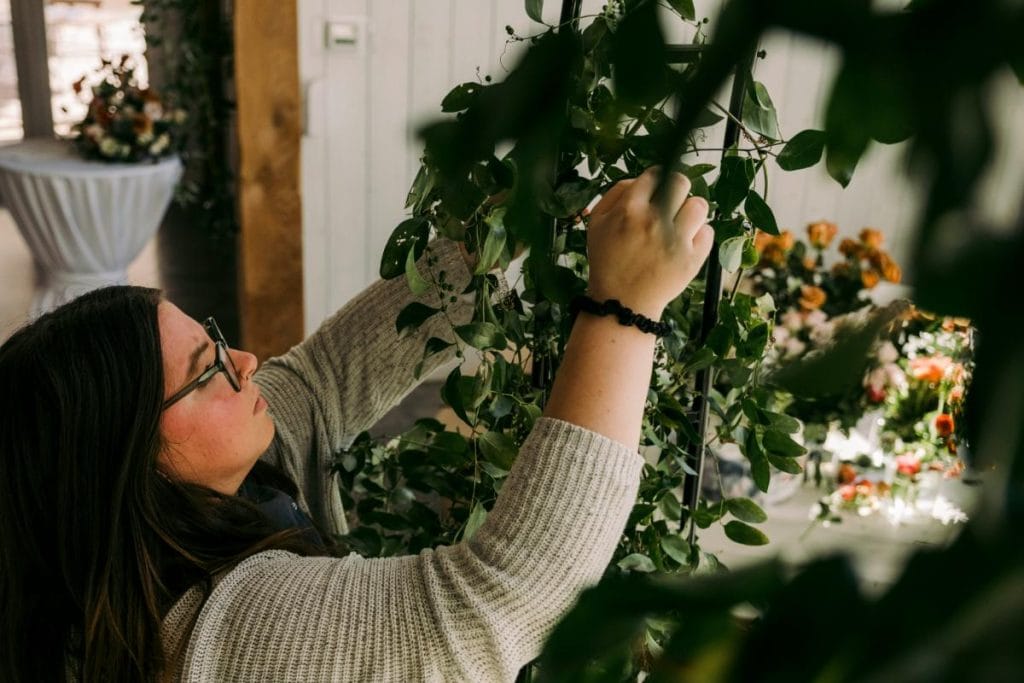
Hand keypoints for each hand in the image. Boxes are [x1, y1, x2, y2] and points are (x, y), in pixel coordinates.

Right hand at [586, 167, 713, 318]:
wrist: (621, 303)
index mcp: (629, 210)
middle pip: (680, 183)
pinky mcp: (691, 260)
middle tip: (672, 203)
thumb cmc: (608, 262)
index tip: (656, 188)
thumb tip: (640, 179)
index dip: (656, 179)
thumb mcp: (597, 224)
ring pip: (699, 205)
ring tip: (680, 225)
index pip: (654, 175)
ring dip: (690, 212)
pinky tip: (684, 244)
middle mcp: (653, 222)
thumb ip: (615, 194)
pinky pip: (708, 232)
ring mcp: (675, 241)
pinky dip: (699, 236)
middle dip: (677, 189)